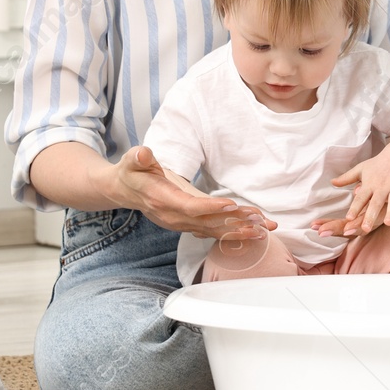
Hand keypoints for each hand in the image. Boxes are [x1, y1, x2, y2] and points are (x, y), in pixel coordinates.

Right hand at [107, 146, 275, 239]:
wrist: (125, 190)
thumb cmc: (132, 172)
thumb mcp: (132, 160)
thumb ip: (138, 158)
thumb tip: (143, 154)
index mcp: (163, 199)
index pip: (190, 206)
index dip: (211, 207)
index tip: (232, 205)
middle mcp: (174, 217)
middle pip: (208, 222)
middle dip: (236, 223)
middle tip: (261, 222)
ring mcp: (181, 224)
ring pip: (214, 231)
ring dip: (240, 231)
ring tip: (264, 231)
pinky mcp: (188, 225)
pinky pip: (212, 232)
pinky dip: (233, 234)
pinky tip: (252, 235)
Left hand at [329, 147, 389, 236]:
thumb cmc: (379, 164)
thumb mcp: (361, 169)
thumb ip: (347, 178)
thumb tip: (332, 183)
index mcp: (369, 184)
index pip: (360, 198)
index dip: (355, 208)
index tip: (348, 218)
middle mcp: (382, 187)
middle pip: (375, 203)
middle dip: (370, 215)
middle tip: (365, 229)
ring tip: (388, 222)